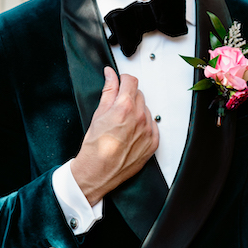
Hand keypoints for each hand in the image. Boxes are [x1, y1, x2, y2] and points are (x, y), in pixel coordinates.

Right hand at [71, 67, 158, 205]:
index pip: (131, 81)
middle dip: (129, 97)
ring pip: (146, 110)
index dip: (124, 79)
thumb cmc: (95, 148)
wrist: (98, 172)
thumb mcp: (98, 114)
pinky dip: (144, 126)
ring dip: (137, 112)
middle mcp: (139, 118)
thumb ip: (108, 91)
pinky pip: (153, 126)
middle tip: (117, 108)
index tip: (120, 82)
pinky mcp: (153, 143)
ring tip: (123, 124)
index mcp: (125, 107)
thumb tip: (110, 76)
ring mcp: (148, 131)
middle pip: (139, 95)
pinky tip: (131, 133)